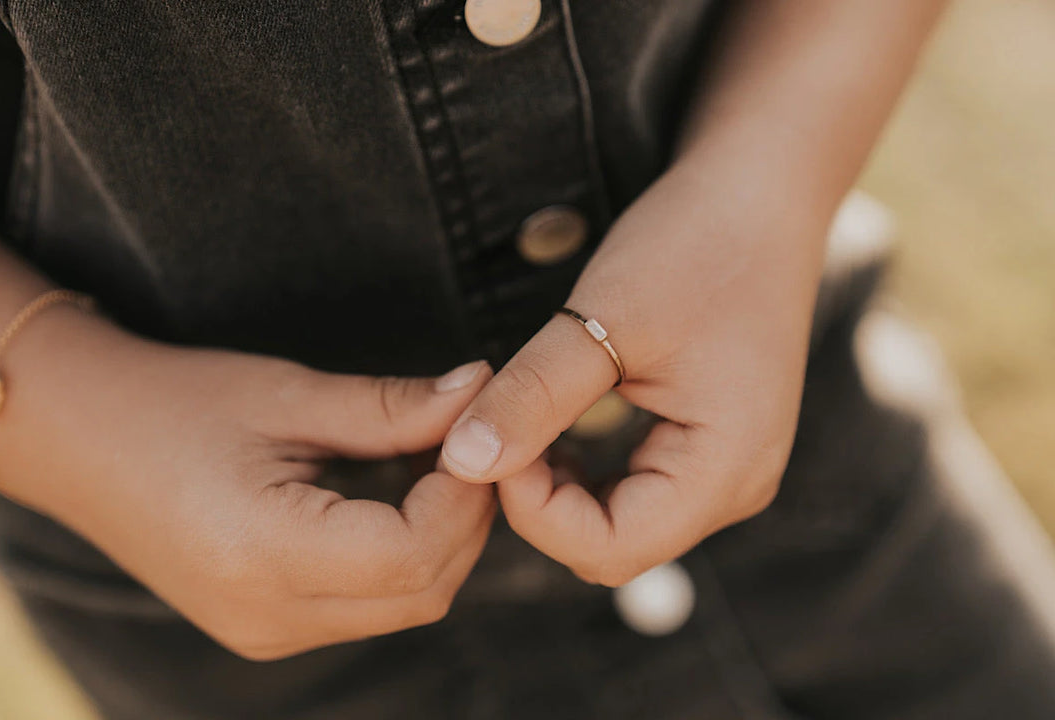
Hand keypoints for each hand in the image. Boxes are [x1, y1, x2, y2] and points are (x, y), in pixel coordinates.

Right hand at [0, 308, 496, 659]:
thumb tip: (480, 389)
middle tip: (470, 447)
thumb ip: (391, 407)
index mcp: (263, 554)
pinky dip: (404, 558)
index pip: (414, 553)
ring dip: (442, 541)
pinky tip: (400, 500)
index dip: (465, 494)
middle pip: (423, 592)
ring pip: (405, 606)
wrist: (79, 440)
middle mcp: (266, 614)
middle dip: (466, 520)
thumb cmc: (174, 403)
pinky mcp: (268, 627)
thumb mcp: (288, 394)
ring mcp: (265, 632)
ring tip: (438, 466)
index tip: (477, 433)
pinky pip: (368, 608)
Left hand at [439, 160, 829, 586]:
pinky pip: (634, 491)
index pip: (609, 547)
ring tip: (520, 423)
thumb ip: (531, 397)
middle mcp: (736, 486)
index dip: (533, 510)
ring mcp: (728, 470)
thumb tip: (460, 464)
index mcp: (726, 467)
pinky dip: (583, 472)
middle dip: (540, 503)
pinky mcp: (708, 447)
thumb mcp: (603, 319)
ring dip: (557, 489)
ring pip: (619, 524)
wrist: (761, 193)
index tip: (489, 438)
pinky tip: (555, 426)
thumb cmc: (696, 243)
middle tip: (494, 430)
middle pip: (613, 547)